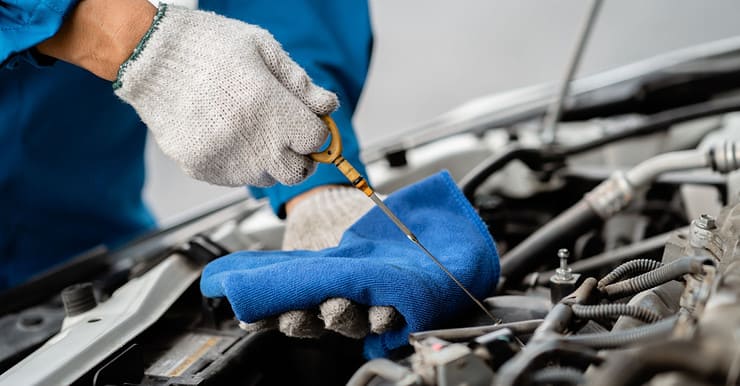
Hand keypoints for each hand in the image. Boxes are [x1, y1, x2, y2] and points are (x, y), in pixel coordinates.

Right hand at [40, 2, 336, 186]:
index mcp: (271, 108)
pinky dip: (240, 164)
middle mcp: (251, 142)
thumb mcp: (264, 49)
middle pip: (297, 173)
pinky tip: (229, 136)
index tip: (310, 122)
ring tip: (254, 131)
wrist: (148, 56)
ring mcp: (225, 160)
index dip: (317, 131)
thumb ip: (300, 83)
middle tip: (291, 138)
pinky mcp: (201, 169)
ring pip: (266, 179)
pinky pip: (235, 179)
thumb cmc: (208, 46)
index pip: (316, 140)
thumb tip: (327, 107)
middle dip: (301, 157)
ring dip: (270, 161)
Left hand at [201, 171, 500, 357]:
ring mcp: (319, 298)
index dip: (386, 320)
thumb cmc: (368, 215)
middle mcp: (352, 303)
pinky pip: (276, 308)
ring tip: (290, 315)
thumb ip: (415, 232)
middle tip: (336, 309)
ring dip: (301, 320)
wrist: (330, 201)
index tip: (383, 316)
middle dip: (343, 318)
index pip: (388, 317)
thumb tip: (448, 232)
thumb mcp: (395, 223)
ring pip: (312, 320)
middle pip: (348, 322)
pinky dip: (263, 312)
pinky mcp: (291, 291)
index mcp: (382, 292)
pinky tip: (252, 313)